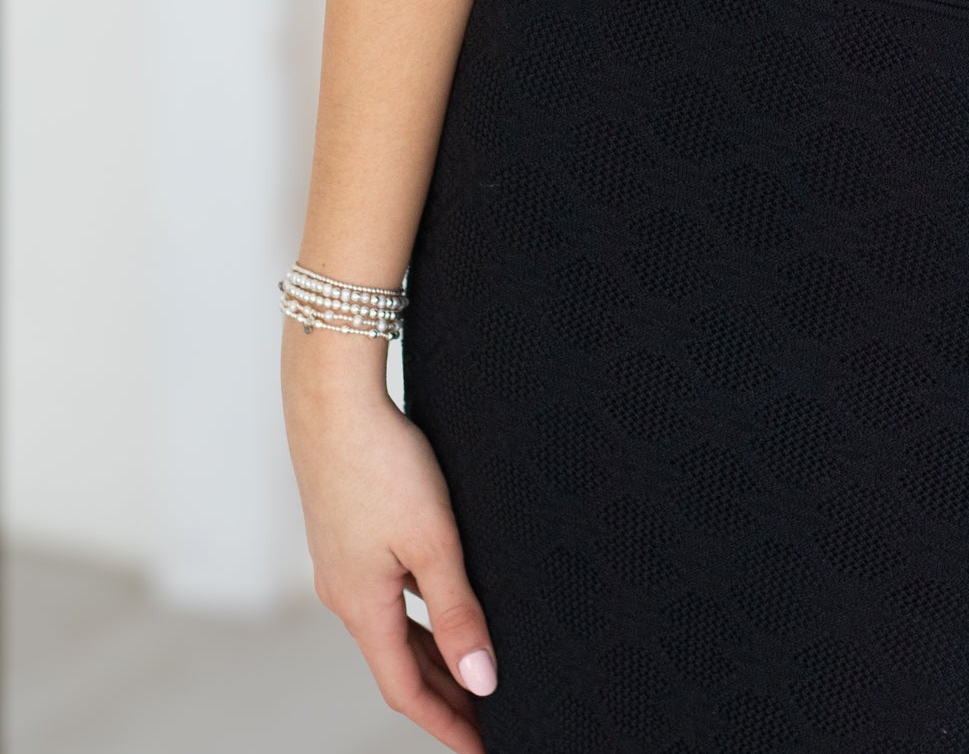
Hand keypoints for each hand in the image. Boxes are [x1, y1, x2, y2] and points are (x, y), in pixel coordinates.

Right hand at [282, 327, 496, 749]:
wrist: (332, 397)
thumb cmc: (383, 461)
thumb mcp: (433, 540)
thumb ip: (457, 611)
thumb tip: (482, 679)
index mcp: (361, 605)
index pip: (405, 689)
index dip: (446, 722)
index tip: (481, 747)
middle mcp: (344, 592)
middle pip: (398, 663)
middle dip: (442, 694)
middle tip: (488, 717)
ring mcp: (341, 562)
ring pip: (391, 626)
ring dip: (430, 654)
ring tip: (473, 672)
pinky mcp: (346, 532)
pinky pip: (385, 593)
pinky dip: (415, 613)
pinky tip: (439, 601)